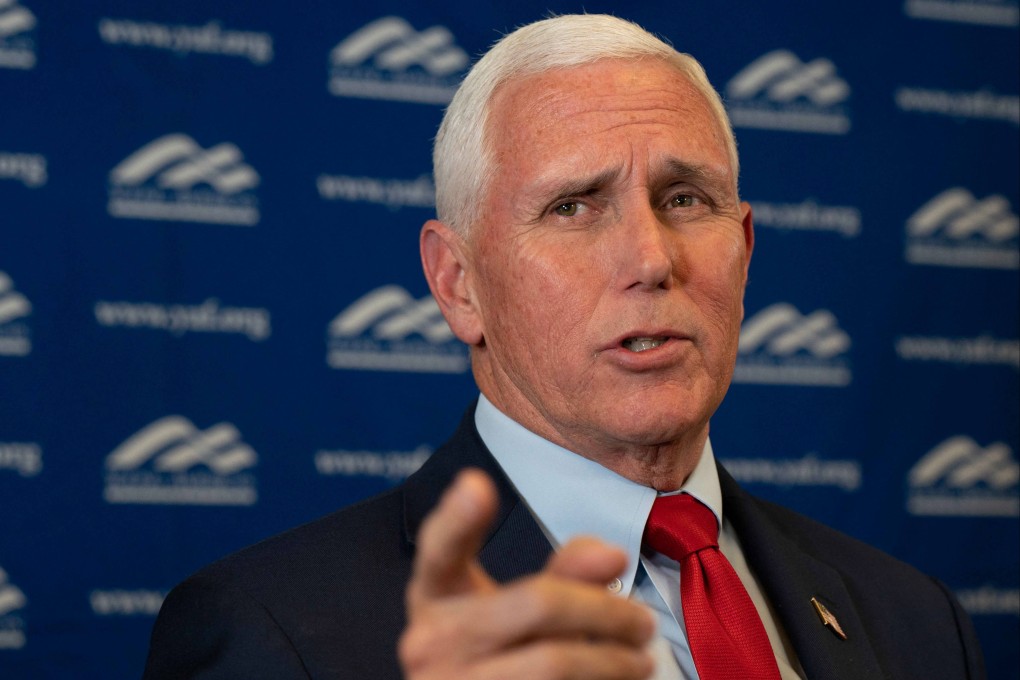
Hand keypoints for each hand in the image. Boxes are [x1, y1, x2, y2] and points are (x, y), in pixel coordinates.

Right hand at [399, 469, 655, 679]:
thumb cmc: (494, 655)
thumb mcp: (513, 610)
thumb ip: (561, 573)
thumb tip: (612, 553)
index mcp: (435, 596)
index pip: (440, 550)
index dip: (457, 519)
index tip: (477, 485)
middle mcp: (430, 641)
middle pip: (537, 604)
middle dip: (607, 610)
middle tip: (644, 621)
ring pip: (554, 662)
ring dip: (615, 660)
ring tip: (641, 660)